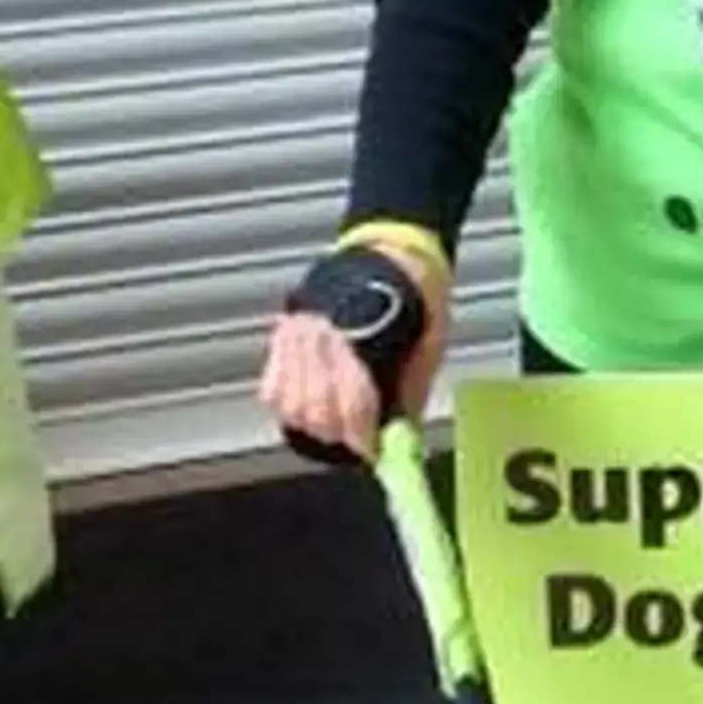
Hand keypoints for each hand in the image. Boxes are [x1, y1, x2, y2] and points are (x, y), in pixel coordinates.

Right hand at [258, 292, 448, 462]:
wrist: (390, 250)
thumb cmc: (416, 294)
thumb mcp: (430, 339)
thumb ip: (412, 389)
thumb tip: (400, 438)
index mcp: (361, 331)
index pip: (353, 401)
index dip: (362, 436)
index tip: (372, 452)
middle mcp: (319, 331)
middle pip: (315, 409)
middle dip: (338, 435)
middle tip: (358, 441)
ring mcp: (296, 331)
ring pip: (289, 405)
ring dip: (313, 424)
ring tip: (338, 425)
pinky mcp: (281, 334)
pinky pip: (272, 389)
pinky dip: (289, 407)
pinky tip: (312, 406)